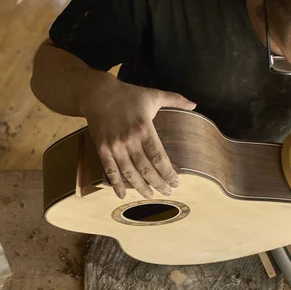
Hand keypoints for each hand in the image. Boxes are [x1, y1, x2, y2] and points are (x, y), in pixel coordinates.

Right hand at [81, 79, 195, 198]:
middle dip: (158, 184)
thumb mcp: (153, 94)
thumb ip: (175, 99)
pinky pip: (110, 171)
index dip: (168, 173)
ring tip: (150, 195)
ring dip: (141, 187)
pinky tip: (123, 195)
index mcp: (144, 128)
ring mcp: (115, 146)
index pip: (159, 157)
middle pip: (146, 169)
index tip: (176, 182)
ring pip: (129, 173)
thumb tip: (194, 104)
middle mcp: (129, 140)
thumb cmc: (127, 95)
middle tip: (167, 192)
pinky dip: (116, 185)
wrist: (97, 94)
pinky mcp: (102, 149)